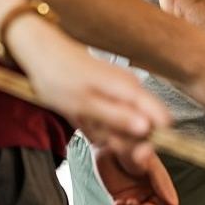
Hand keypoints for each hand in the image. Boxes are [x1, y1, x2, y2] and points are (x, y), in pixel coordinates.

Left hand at [11, 18, 170, 150]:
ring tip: (85, 121)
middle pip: (145, 126)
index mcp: (130, 89)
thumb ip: (118, 118)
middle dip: (124, 139)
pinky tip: (83, 117)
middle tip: (97, 133)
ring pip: (127, 123)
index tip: (133, 153)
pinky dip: (99, 124)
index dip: (152, 141)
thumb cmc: (59, 77)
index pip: (162, 120)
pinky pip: (113, 116)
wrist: (42, 51)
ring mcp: (122, 90)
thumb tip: (147, 129)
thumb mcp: (85, 105)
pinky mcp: (111, 92)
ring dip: (108, 132)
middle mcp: (132, 88)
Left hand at [93, 145, 177, 204]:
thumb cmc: (128, 145)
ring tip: (126, 201)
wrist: (106, 143)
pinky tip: (117, 202)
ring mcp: (134, 194)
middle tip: (137, 203)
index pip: (171, 202)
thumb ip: (158, 175)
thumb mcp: (146, 159)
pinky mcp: (120, 197)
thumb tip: (169, 195)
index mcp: (159, 180)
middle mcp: (148, 189)